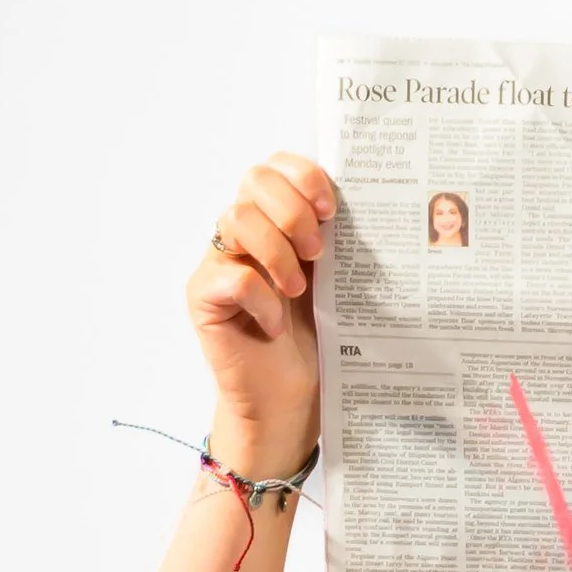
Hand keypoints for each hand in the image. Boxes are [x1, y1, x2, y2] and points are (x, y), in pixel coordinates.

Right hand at [185, 153, 335, 468]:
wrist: (290, 403)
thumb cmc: (316, 345)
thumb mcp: (336, 287)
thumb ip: (337, 244)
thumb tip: (367, 207)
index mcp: (278, 222)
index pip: (276, 167)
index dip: (303, 176)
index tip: (333, 209)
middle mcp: (244, 233)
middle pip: (254, 180)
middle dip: (293, 210)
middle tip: (318, 252)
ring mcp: (220, 261)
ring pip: (238, 219)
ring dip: (277, 253)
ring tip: (298, 292)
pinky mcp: (204, 296)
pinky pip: (230, 274)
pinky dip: (261, 298)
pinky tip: (276, 325)